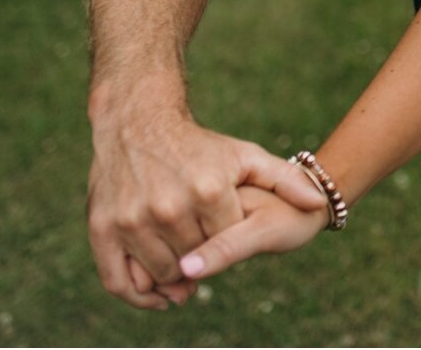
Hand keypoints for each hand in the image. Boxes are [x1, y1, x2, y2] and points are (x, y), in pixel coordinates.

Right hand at [86, 113, 328, 308]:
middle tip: (207, 255)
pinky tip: (158, 295)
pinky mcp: (103, 228)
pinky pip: (119, 280)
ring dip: (175, 280)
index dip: (232, 244)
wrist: (136, 124)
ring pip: (163, 274)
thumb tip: (318, 203)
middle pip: (197, 262)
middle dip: (205, 262)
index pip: (230, 244)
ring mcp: (132, 220)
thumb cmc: (198, 145)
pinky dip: (138, 296)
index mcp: (208, 191)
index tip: (229, 237)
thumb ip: (285, 179)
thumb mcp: (245, 156)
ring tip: (188, 271)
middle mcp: (169, 208)